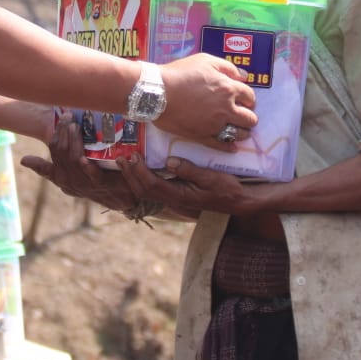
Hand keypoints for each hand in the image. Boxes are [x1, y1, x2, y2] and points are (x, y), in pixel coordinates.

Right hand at [20, 120, 135, 211]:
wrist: (122, 199)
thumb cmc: (99, 179)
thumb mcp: (76, 171)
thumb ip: (64, 156)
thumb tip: (37, 149)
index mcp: (61, 176)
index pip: (54, 151)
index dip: (56, 134)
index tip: (61, 117)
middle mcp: (69, 181)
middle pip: (61, 153)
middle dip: (63, 133)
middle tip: (69, 116)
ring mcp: (84, 184)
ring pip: (74, 161)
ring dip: (74, 143)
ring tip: (75, 127)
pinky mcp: (101, 185)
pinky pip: (92, 175)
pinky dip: (87, 167)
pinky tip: (84, 159)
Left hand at [118, 154, 256, 217]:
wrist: (239, 203)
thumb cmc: (229, 189)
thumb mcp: (212, 177)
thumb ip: (190, 170)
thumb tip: (169, 161)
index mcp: (180, 196)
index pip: (152, 185)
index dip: (139, 172)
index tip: (133, 156)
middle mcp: (174, 200)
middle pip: (144, 191)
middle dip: (130, 174)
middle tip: (121, 157)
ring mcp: (174, 200)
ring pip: (147, 192)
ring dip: (134, 177)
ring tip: (126, 162)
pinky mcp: (177, 196)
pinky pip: (154, 190)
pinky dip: (143, 179)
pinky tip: (141, 168)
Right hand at [155, 53, 257, 147]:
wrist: (157, 92)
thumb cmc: (180, 73)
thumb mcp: (205, 60)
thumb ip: (228, 67)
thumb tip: (244, 76)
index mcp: (228, 88)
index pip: (249, 96)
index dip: (249, 98)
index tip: (245, 100)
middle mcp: (226, 108)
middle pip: (249, 118)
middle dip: (249, 116)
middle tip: (242, 115)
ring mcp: (215, 124)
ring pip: (239, 134)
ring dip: (242, 131)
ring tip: (239, 130)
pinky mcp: (202, 136)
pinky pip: (221, 145)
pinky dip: (229, 147)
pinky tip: (233, 147)